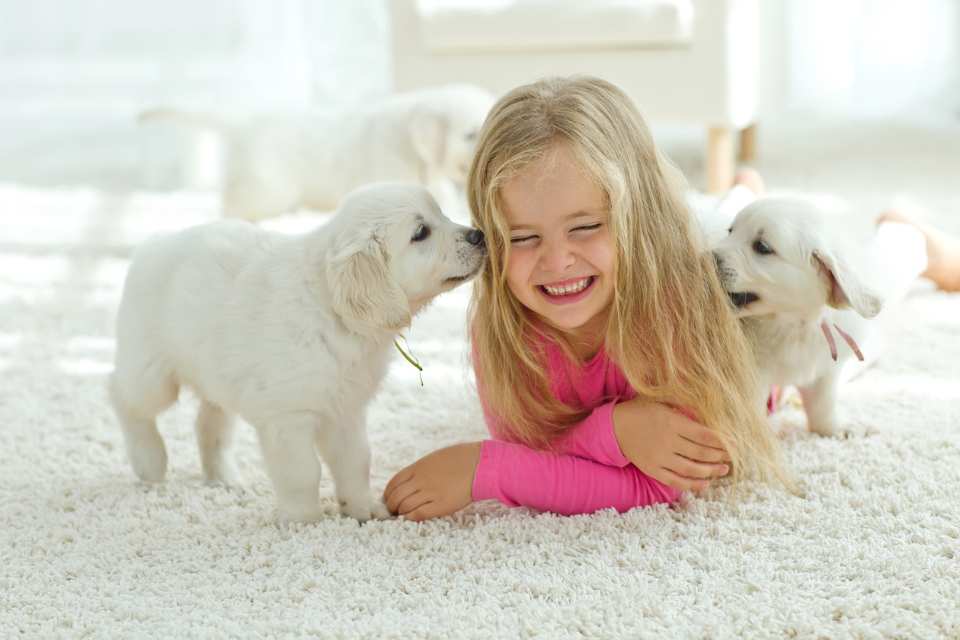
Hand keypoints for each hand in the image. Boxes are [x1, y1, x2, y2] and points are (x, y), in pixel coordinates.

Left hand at [383, 442, 480, 521]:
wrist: (480, 463)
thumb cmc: (460, 459)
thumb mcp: (434, 459)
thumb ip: (420, 470)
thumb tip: (409, 483)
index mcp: (418, 467)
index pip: (393, 484)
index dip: (388, 495)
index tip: (389, 500)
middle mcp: (421, 480)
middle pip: (396, 497)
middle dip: (391, 507)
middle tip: (394, 512)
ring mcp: (430, 492)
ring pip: (404, 507)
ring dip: (401, 514)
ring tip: (403, 517)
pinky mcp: (442, 505)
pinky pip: (418, 514)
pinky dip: (411, 518)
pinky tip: (412, 518)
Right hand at [612, 399, 729, 491]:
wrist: (615, 427)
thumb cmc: (642, 411)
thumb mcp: (662, 401)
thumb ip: (684, 407)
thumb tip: (710, 410)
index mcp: (672, 422)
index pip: (704, 435)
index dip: (722, 441)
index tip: (734, 443)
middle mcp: (667, 441)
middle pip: (701, 453)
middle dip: (720, 456)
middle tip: (732, 458)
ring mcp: (660, 458)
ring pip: (691, 469)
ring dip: (711, 471)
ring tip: (723, 470)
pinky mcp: (653, 470)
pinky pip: (676, 481)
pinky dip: (692, 484)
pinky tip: (705, 483)